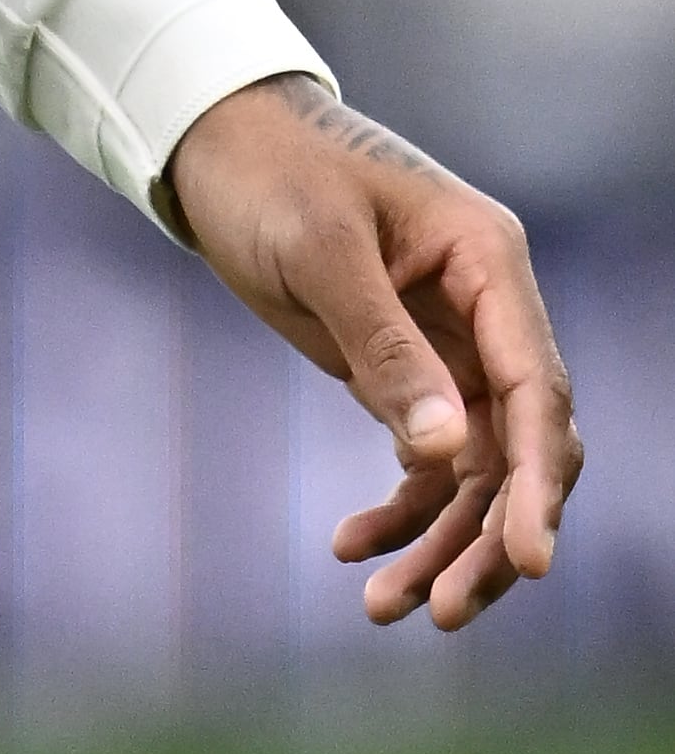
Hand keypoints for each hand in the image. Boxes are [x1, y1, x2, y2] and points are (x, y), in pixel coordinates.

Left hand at [159, 76, 579, 631]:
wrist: (214, 141)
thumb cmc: (271, 174)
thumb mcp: (320, 252)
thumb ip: (385, 349)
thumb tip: (451, 451)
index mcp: (489, 264)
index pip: (537, 391)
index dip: (539, 483)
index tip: (527, 563)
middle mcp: (487, 310)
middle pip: (521, 446)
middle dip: (490, 534)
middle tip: (444, 612)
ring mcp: (450, 346)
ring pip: (476, 469)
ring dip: (442, 541)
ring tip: (384, 608)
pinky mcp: (404, 371)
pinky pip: (426, 460)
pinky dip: (400, 511)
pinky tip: (351, 546)